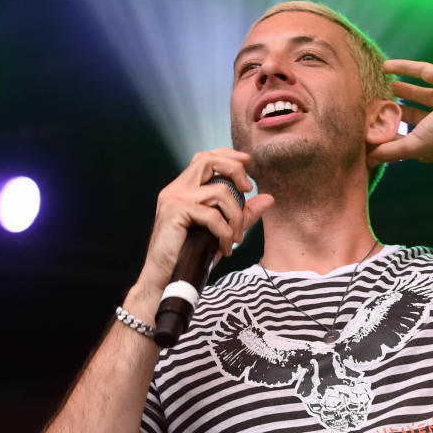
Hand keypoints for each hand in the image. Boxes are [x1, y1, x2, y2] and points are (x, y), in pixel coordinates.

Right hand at [135, 148, 273, 299]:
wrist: (164, 277)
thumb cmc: (189, 254)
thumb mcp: (221, 230)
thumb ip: (243, 213)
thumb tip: (268, 198)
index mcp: (183, 188)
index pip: (204, 158)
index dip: (227, 155)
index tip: (246, 161)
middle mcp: (177, 189)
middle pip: (208, 160)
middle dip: (235, 170)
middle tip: (248, 189)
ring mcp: (174, 199)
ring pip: (219, 192)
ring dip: (235, 216)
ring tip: (236, 237)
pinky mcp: (176, 212)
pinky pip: (213, 216)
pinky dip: (225, 233)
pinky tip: (225, 247)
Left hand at [369, 59, 432, 167]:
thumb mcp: (415, 146)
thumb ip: (391, 152)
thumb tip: (369, 161)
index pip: (410, 142)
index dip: (393, 140)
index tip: (372, 136)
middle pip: (414, 118)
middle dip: (396, 114)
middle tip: (374, 109)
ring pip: (419, 94)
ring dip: (401, 90)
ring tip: (381, 88)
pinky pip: (422, 71)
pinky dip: (404, 68)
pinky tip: (385, 66)